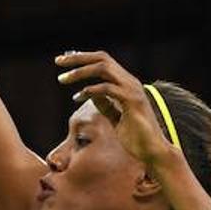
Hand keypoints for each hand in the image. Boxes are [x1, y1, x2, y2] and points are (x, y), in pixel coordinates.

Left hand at [54, 50, 178, 165]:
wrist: (152, 151)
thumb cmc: (135, 136)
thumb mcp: (115, 117)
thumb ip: (106, 105)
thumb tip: (91, 94)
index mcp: (126, 83)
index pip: (104, 62)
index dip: (84, 58)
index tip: (64, 60)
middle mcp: (130, 82)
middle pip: (102, 58)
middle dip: (78, 58)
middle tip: (57, 61)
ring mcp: (132, 90)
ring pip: (103, 68)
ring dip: (80, 72)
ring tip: (62, 79)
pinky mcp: (132, 101)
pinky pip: (107, 88)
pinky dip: (90, 90)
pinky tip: (77, 97)